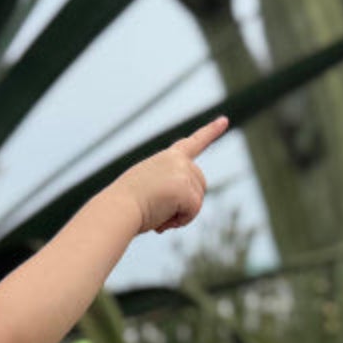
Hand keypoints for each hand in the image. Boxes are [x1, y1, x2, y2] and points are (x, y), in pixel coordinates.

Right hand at [114, 115, 226, 233]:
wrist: (118, 208)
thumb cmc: (127, 205)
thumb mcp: (147, 189)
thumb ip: (168, 189)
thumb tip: (181, 202)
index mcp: (167, 158)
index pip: (192, 143)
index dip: (210, 132)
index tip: (224, 121)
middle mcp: (177, 160)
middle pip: (201, 185)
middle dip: (188, 202)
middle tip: (163, 211)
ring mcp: (182, 172)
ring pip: (198, 200)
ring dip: (181, 214)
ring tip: (158, 213)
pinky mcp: (185, 188)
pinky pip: (193, 211)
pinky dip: (180, 221)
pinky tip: (163, 220)